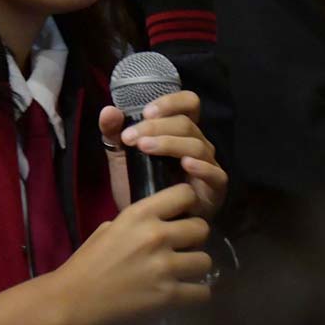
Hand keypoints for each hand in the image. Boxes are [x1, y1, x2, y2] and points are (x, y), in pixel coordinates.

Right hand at [47, 184, 211, 324]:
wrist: (72, 300)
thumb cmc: (86, 263)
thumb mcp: (109, 229)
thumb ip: (138, 224)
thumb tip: (162, 224)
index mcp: (139, 214)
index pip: (185, 194)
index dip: (188, 204)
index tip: (182, 214)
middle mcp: (156, 235)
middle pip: (202, 228)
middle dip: (194, 238)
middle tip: (182, 248)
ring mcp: (164, 266)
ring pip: (206, 261)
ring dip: (196, 267)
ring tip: (183, 273)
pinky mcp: (168, 296)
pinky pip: (202, 292)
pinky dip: (195, 295)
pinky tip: (184, 294)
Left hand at [99, 91, 226, 218]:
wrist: (146, 222)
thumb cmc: (140, 184)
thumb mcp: (121, 157)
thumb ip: (113, 133)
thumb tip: (109, 110)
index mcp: (180, 131)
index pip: (188, 103)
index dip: (171, 102)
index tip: (145, 111)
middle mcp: (197, 143)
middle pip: (186, 123)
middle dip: (156, 127)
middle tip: (130, 138)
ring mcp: (208, 165)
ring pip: (197, 144)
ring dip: (169, 143)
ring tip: (144, 148)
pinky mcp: (214, 189)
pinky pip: (215, 174)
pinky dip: (201, 167)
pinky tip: (186, 164)